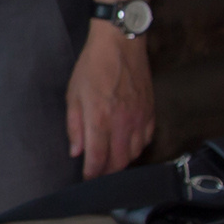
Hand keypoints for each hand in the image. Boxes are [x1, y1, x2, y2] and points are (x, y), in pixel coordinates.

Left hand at [66, 23, 155, 178]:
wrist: (121, 44)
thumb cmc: (92, 67)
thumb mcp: (73, 95)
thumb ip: (74, 126)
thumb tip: (76, 151)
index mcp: (100, 119)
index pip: (98, 157)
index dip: (92, 173)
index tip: (87, 179)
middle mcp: (123, 123)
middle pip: (119, 161)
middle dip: (108, 172)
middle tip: (98, 174)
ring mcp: (140, 118)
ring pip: (134, 153)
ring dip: (122, 161)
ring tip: (111, 161)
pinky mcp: (151, 112)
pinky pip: (146, 140)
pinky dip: (136, 147)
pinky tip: (126, 145)